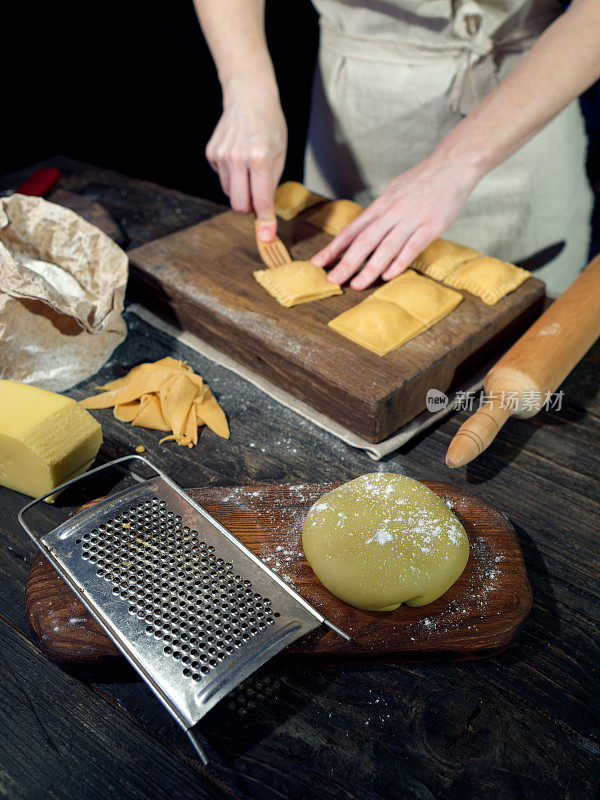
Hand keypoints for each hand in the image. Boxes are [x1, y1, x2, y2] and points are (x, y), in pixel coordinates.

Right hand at [206, 87, 286, 241]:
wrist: (249, 97)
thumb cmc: (270, 126)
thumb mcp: (280, 154)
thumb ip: (271, 186)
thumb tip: (264, 218)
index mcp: (260, 159)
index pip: (261, 201)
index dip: (265, 222)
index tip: (267, 237)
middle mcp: (238, 158)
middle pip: (239, 204)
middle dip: (249, 209)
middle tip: (259, 198)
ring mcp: (221, 156)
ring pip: (229, 193)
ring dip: (241, 189)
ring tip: (250, 168)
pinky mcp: (211, 153)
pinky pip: (222, 178)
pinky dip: (231, 175)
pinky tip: (238, 157)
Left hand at [311, 154, 480, 289]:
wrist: (453, 165)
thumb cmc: (422, 180)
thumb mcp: (394, 191)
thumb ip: (379, 212)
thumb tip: (363, 228)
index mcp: (380, 205)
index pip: (352, 230)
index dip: (334, 248)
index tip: (318, 263)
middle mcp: (392, 212)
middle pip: (364, 241)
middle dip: (346, 262)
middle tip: (331, 280)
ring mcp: (411, 219)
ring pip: (385, 247)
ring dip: (369, 268)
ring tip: (356, 285)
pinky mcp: (431, 226)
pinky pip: (412, 247)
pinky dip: (399, 262)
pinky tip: (388, 276)